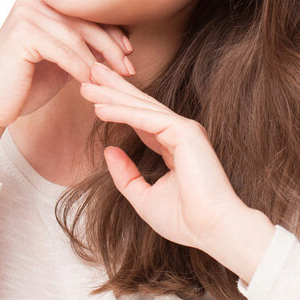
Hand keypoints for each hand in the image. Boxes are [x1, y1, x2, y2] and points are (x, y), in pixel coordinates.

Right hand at [0, 0, 134, 134]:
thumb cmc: (24, 87)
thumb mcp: (61, 61)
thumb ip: (81, 47)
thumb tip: (119, 42)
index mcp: (39, 5)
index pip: (83, 16)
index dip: (111, 33)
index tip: (130, 52)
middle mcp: (30, 4)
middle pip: (83, 23)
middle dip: (111, 46)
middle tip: (129, 68)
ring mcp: (24, 16)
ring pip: (76, 37)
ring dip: (100, 60)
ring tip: (114, 79)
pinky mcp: (21, 34)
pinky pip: (63, 50)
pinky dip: (81, 67)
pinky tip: (91, 82)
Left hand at [80, 61, 250, 253]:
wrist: (212, 230)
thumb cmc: (186, 219)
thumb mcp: (144, 197)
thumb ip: (126, 175)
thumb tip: (108, 151)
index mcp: (173, 145)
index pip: (140, 120)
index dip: (117, 104)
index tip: (94, 93)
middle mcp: (180, 132)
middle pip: (140, 105)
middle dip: (114, 87)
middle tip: (90, 70)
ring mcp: (184, 130)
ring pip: (141, 107)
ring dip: (112, 93)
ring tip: (87, 82)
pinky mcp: (185, 133)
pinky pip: (147, 119)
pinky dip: (122, 111)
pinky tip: (100, 107)